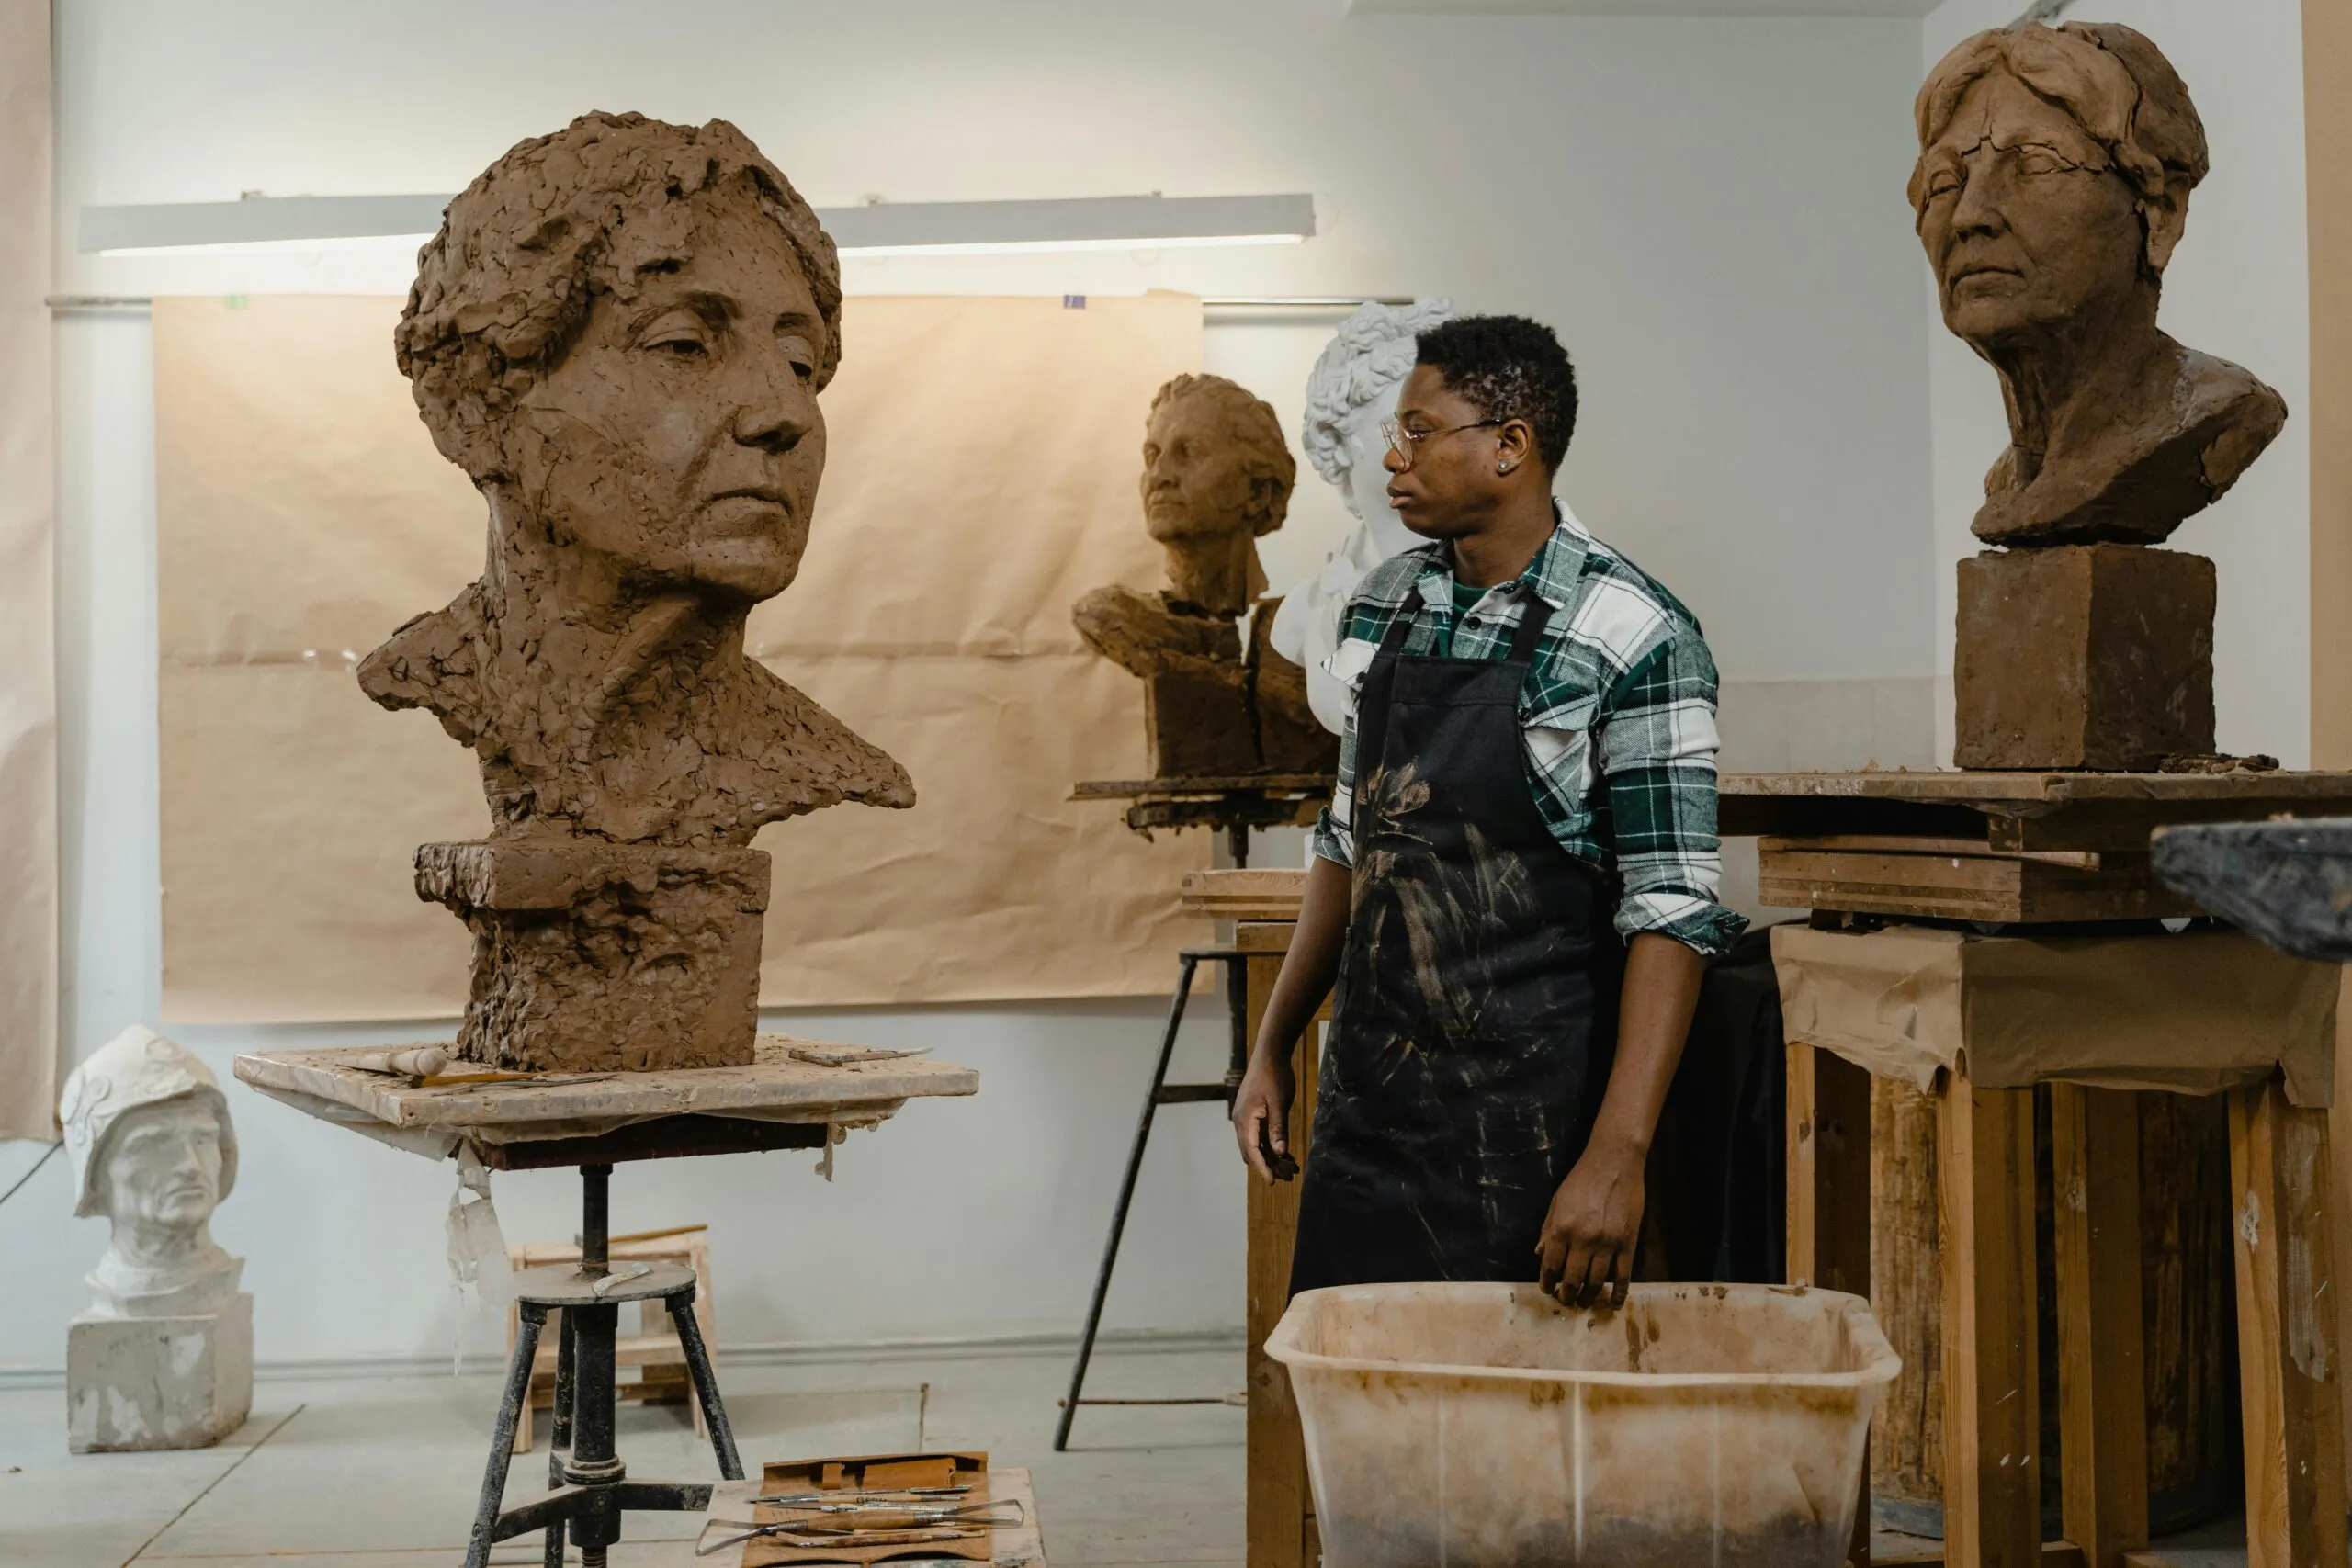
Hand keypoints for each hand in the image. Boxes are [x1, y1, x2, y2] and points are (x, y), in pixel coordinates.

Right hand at [1230, 1050, 1295, 1182]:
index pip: (1251, 1150)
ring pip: (1256, 1146)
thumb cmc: (1275, 1076)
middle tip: (1290, 1176)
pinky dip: (1270, 1147)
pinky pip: (1259, 1137)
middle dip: (1269, 1166)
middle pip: (1252, 1152)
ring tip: (1292, 1168)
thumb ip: (1278, 1128)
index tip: (1272, 1181)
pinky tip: (1286, 1154)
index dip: (1262, 1167)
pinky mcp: (1253, 1115)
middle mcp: (1241, 1121)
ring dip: (1272, 1158)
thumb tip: (1279, 1152)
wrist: (1270, 1055)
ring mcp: (1246, 1119)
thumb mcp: (1279, 1103)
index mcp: (1245, 1119)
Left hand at [1536, 1138, 1646, 1308]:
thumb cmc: (1582, 1179)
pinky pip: (1622, 1275)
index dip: (1548, 1282)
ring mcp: (1607, 1243)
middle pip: (1572, 1279)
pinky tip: (1612, 1303)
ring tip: (1584, 1303)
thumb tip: (1539, 1253)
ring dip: (1588, 1296)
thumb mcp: (1557, 1201)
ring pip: (1596, 1281)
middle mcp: (1582, 1239)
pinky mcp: (1628, 1243)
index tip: (1548, 1290)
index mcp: (1561, 1229)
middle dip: (1567, 1295)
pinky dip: (1617, 1292)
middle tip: (1565, 1302)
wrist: (1614, 1162)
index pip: (1550, 1265)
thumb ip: (1547, 1229)